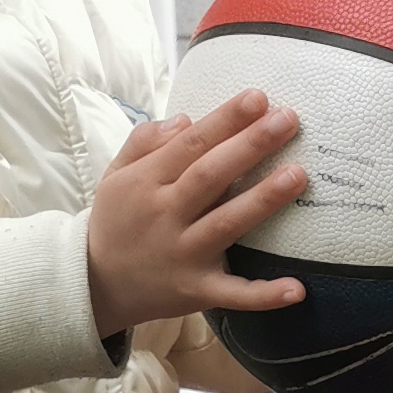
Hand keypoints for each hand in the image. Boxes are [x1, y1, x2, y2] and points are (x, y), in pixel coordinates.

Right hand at [88, 93, 309, 340]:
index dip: (225, 120)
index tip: (258, 98)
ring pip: (226, 223)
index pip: (191, 144)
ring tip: (298, 175)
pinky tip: (297, 289)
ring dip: (263, 200)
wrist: (94, 285)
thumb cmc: (116, 222)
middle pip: (211, 175)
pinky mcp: (196, 291)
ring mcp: (182, 255)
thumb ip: (145, 143)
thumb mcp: (116, 175)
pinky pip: (234, 294)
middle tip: (288, 119)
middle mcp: (165, 216)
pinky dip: (265, 295)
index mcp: (146, 182)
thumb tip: (185, 119)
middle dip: (250, 146)